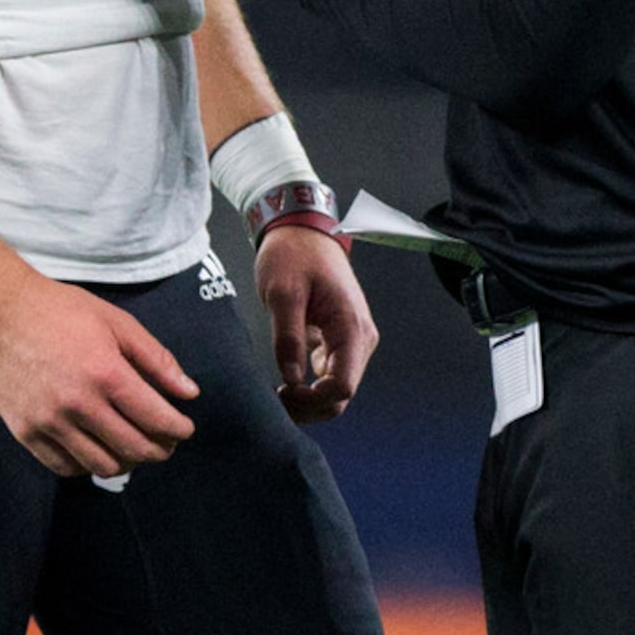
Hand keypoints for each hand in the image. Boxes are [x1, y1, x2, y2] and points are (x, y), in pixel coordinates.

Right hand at [0, 267, 199, 476]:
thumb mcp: (118, 323)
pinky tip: (98, 449)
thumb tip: (189, 393)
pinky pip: (64, 467)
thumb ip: (156, 360)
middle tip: (165, 444)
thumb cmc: (63, 311)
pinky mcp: (25, 432)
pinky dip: (88, 465)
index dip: (177, 429)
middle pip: (132, 448)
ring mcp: (49, 422)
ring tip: (133, 448)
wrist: (2, 313)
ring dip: (126, 462)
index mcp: (105, 372)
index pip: (155, 418)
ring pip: (101, 465)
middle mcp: (78, 403)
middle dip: (158, 450)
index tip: (184, 430)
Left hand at [255, 226, 378, 422]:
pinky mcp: (341, 337)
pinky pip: (331, 373)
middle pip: (342, 394)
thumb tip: (291, 381)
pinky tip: (286, 378)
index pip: (342, 388)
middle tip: (274, 399)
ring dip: (310, 398)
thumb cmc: (293, 254)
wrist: (301, 229)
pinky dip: (311, 384)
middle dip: (309, 405)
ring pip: (337, 388)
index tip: (282, 392)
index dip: (312, 400)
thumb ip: (288, 339)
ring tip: (277, 391)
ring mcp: (353, 339)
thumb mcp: (282, 294)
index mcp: (352, 327)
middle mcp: (361, 338)